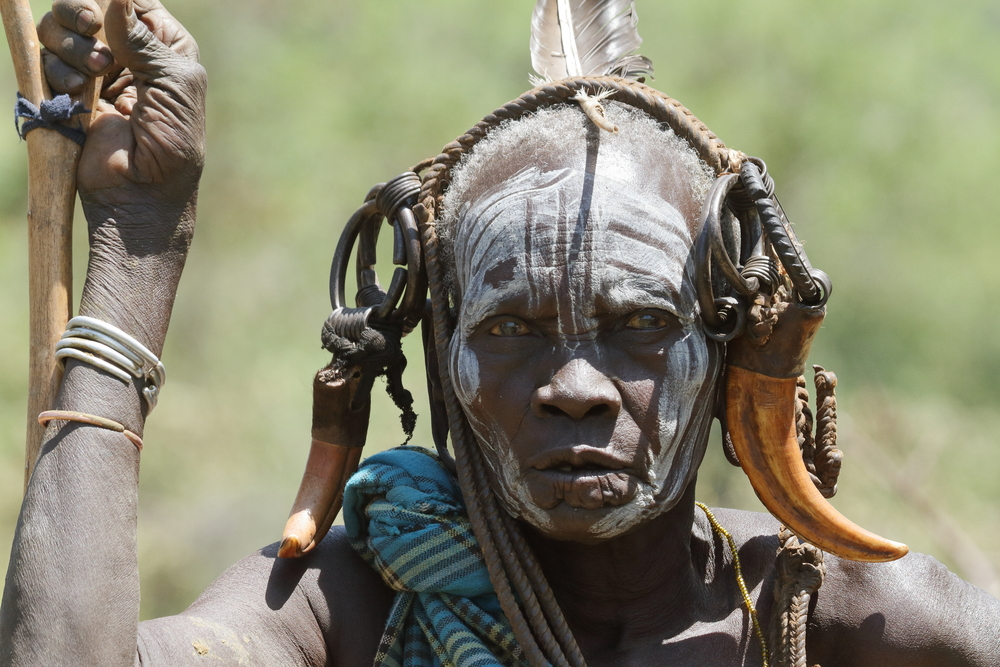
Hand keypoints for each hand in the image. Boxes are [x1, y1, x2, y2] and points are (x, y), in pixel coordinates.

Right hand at [38, 0, 205, 198]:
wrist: (139, 191)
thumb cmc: (171, 142)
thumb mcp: (174, 84)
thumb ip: (145, 38)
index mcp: (164, 45)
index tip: (103, 12)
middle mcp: (125, 52)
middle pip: (84, 3)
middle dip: (80, 12)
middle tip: (90, 28)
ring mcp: (91, 71)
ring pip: (56, 27)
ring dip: (70, 46)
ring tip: (92, 76)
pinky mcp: (63, 92)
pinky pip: (43, 59)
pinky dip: (56, 70)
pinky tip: (76, 93)